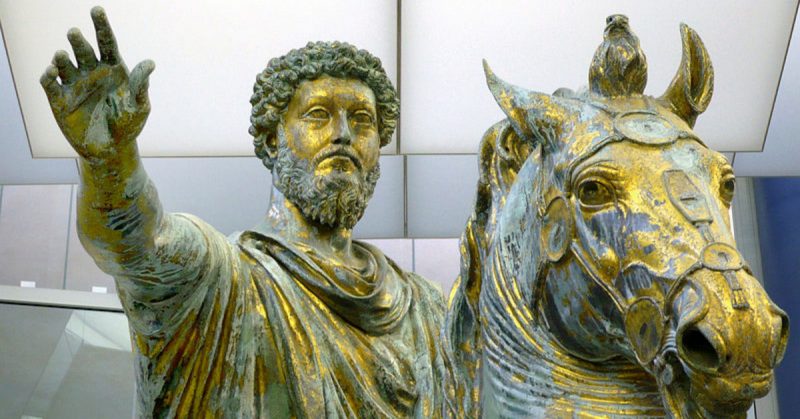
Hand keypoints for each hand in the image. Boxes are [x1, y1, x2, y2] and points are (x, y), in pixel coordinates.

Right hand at [40, 6, 153, 161]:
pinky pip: (49, 83)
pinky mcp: (59, 99)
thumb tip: (149, 63)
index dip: (101, 25)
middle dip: (78, 40)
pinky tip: (52, 72)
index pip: (106, 42)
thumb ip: (141, 86)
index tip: (97, 10)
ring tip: (62, 56)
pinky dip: (48, 76)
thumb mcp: (140, 107)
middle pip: (83, 49)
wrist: (111, 150)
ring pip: (64, 63)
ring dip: (61, 58)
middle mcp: (91, 72)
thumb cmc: (129, 125)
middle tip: (75, 34)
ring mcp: (74, 84)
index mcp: (112, 69)